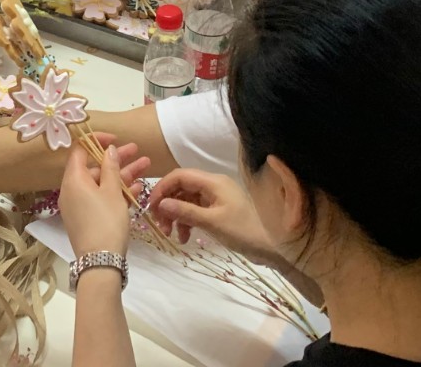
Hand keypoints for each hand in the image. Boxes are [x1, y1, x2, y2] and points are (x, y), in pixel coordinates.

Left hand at [60, 137, 151, 258]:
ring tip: (146, 165)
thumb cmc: (106, 222)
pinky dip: (117, 192)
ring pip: (102, 184)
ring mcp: (80, 205)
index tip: (115, 139)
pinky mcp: (88, 218)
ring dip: (123, 174)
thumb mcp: (112, 192)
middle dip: (117, 159)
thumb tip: (108, 149)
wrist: (101, 262)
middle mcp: (72, 190)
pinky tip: (138, 187)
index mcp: (73, 179)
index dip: (97, 141)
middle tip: (137, 150)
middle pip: (94, 167)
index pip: (80, 150)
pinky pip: (102, 199)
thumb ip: (111, 167)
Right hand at [149, 168, 279, 264]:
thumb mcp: (212, 222)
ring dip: (176, 215)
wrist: (269, 246)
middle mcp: (213, 185)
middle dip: (168, 204)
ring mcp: (216, 198)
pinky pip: (195, 211)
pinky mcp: (218, 210)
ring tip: (170, 235)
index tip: (151, 207)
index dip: (163, 188)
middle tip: (160, 225)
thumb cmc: (242, 231)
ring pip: (186, 200)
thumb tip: (162, 204)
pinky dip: (187, 222)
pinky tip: (184, 238)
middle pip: (181, 187)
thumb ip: (186, 211)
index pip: (180, 175)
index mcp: (213, 181)